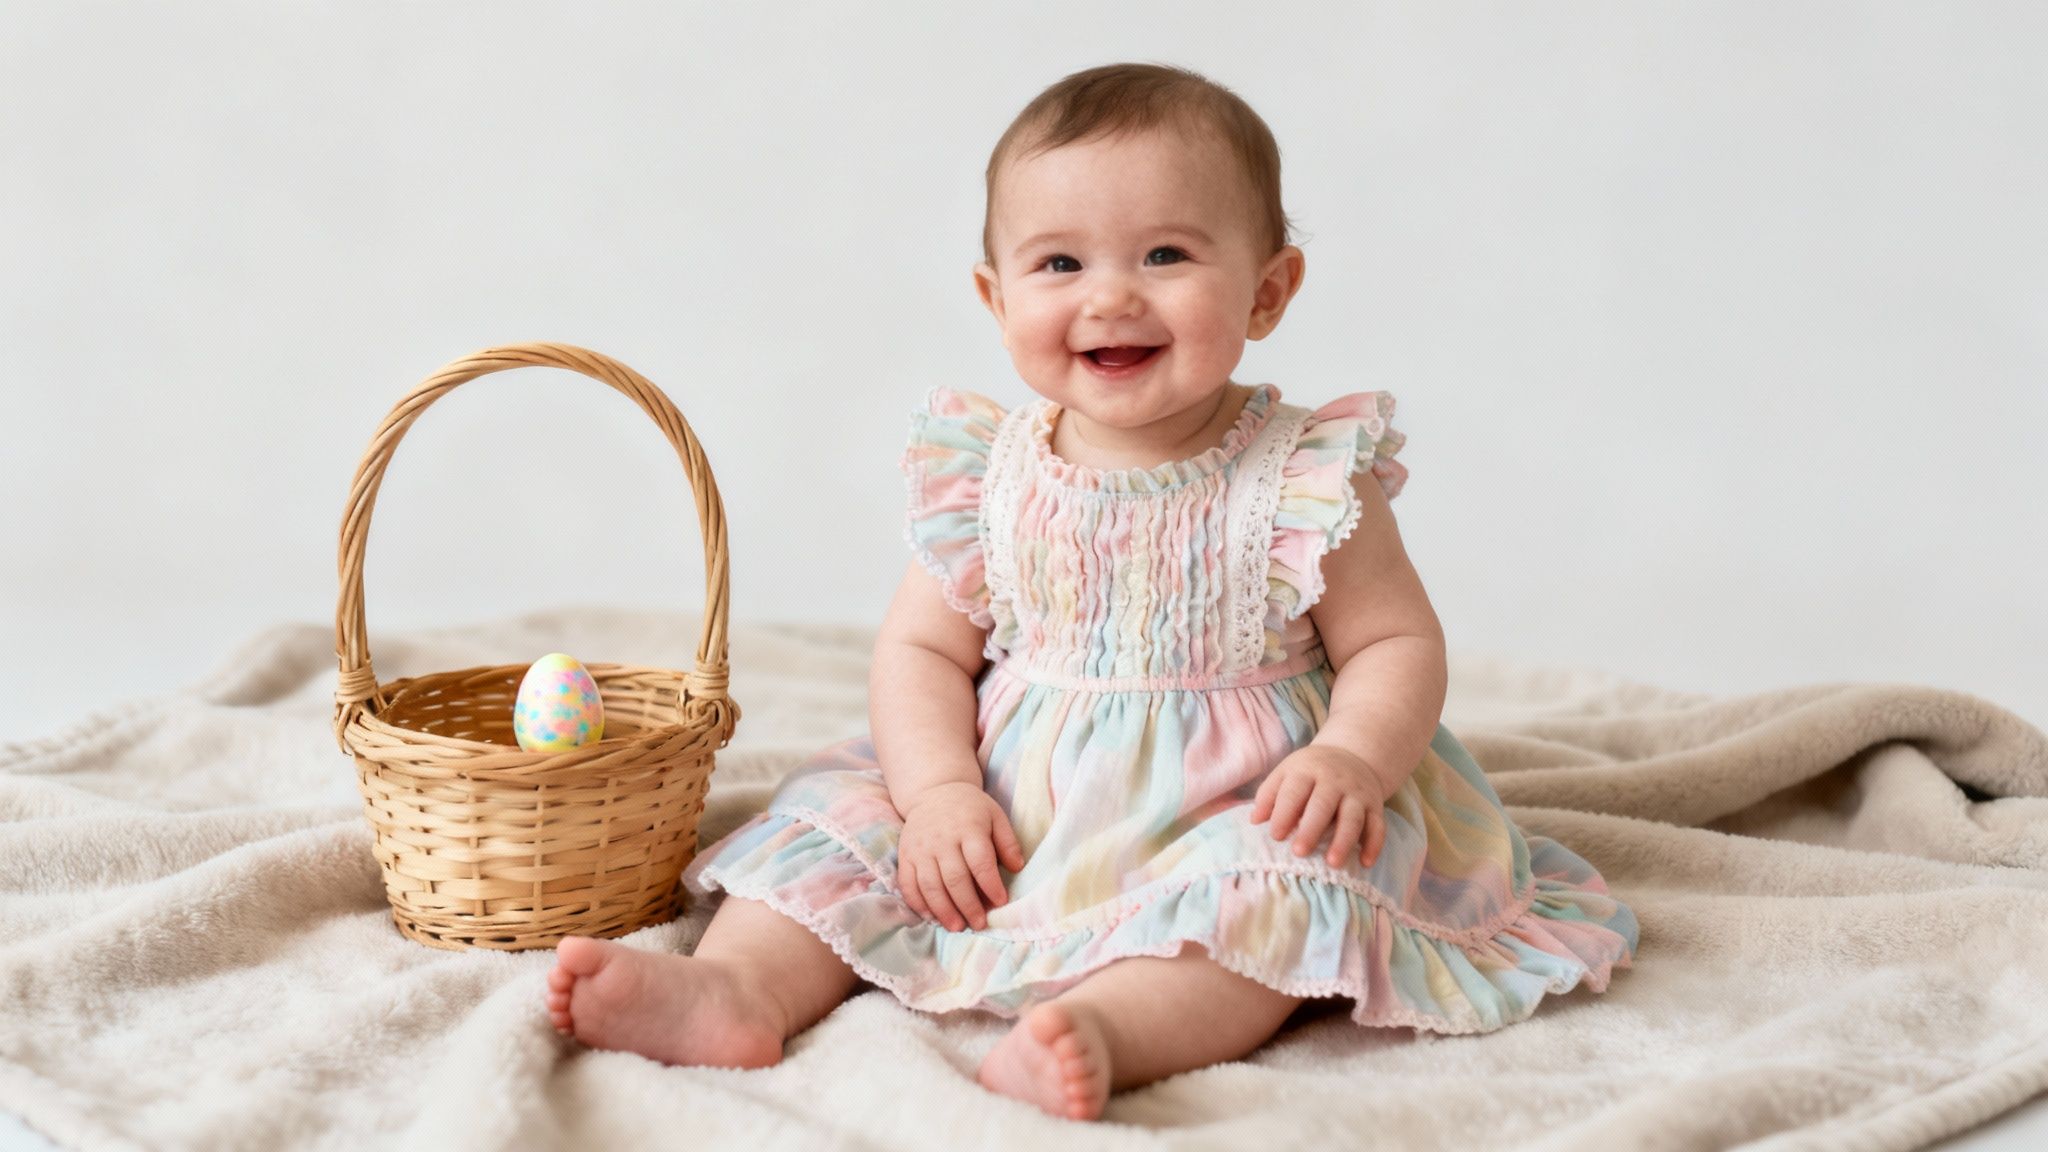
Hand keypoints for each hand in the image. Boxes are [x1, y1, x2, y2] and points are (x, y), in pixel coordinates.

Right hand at [895, 781, 1026, 930]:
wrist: (934, 792)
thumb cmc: (970, 808)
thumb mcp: (995, 816)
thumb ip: (1007, 842)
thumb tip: (1017, 868)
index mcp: (968, 828)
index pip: (980, 861)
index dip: (991, 885)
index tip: (1001, 902)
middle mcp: (942, 839)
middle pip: (954, 878)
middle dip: (968, 905)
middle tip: (979, 924)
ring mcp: (920, 848)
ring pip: (930, 885)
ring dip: (944, 910)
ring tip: (957, 927)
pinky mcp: (905, 855)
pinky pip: (908, 884)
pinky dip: (918, 904)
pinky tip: (931, 917)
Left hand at [1249, 744, 1400, 867]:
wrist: (1352, 756)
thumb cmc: (1310, 773)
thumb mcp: (1287, 773)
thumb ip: (1269, 795)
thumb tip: (1255, 820)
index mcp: (1307, 770)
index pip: (1294, 791)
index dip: (1284, 813)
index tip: (1275, 836)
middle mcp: (1335, 780)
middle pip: (1323, 805)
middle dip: (1312, 829)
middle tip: (1299, 852)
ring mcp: (1357, 793)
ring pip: (1353, 817)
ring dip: (1343, 840)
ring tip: (1332, 863)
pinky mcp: (1375, 806)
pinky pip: (1378, 825)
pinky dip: (1374, 845)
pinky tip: (1366, 863)